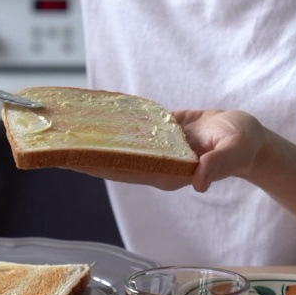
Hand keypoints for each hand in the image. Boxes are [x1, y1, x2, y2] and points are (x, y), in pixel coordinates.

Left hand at [69, 110, 269, 192]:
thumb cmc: (242, 144)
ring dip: (90, 139)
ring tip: (60, 128)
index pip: (124, 170)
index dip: (95, 166)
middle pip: (111, 161)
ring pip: (116, 146)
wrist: (245, 137)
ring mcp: (154, 151)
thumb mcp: (235, 150)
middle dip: (81, 154)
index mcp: (168, 173)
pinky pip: (128, 129)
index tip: (68, 160)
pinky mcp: (157, 135)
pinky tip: (89, 113)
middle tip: (49, 143)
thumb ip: (219, 164)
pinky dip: (110, 122)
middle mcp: (155, 165)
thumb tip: (200, 181)